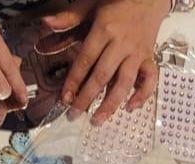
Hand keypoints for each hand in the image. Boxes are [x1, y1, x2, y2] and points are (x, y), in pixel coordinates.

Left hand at [49, 0, 167, 123]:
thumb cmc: (116, 0)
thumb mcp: (90, 5)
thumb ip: (68, 18)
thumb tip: (45, 24)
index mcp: (104, 30)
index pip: (85, 61)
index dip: (74, 81)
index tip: (64, 99)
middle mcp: (121, 44)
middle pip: (102, 76)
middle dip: (87, 98)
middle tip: (74, 115)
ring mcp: (136, 53)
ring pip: (124, 83)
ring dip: (111, 104)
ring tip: (98, 120)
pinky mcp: (149, 58)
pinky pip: (149, 80)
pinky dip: (142, 95)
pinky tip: (130, 108)